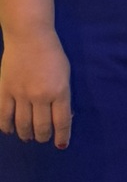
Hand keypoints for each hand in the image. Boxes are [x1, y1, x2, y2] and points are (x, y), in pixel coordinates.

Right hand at [0, 32, 71, 146]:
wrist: (29, 36)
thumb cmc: (52, 54)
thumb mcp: (65, 75)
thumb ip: (63, 96)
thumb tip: (61, 118)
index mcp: (59, 91)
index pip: (61, 122)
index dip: (62, 136)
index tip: (61, 144)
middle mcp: (40, 96)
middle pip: (41, 127)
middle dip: (42, 137)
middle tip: (41, 138)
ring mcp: (21, 94)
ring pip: (22, 125)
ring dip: (26, 134)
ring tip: (27, 136)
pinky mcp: (5, 90)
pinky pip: (4, 115)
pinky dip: (6, 126)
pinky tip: (9, 130)